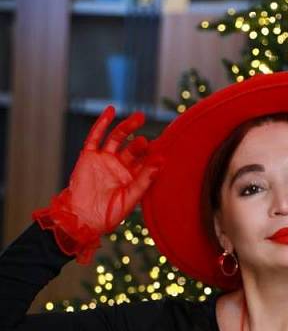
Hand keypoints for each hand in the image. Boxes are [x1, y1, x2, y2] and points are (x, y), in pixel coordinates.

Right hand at [32, 105, 164, 262]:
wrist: (82, 219)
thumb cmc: (108, 215)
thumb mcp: (130, 198)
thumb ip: (144, 180)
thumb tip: (160, 163)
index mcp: (132, 178)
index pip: (145, 162)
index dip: (152, 155)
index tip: (163, 149)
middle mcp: (119, 166)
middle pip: (133, 148)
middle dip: (141, 143)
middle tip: (148, 140)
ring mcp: (104, 159)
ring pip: (117, 138)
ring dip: (127, 127)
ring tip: (139, 118)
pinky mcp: (89, 156)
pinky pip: (95, 137)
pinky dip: (102, 123)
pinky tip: (111, 111)